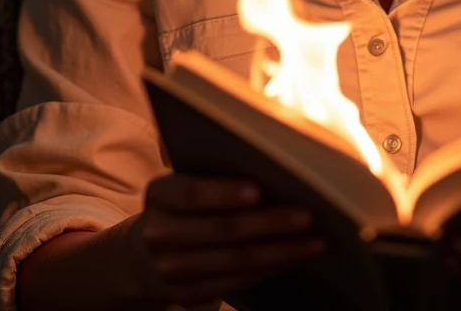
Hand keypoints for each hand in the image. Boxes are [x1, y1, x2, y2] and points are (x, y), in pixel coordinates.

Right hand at [126, 172, 325, 307]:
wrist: (144, 254)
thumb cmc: (183, 204)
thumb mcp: (185, 182)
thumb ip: (217, 173)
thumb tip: (277, 164)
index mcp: (160, 195)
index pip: (191, 194)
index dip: (224, 194)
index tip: (258, 190)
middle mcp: (160, 234)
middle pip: (222, 230)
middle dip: (270, 223)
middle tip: (308, 214)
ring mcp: (172, 270)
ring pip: (236, 261)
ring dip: (282, 251)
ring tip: (316, 239)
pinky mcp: (189, 295)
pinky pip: (237, 282)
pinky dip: (272, 268)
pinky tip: (296, 256)